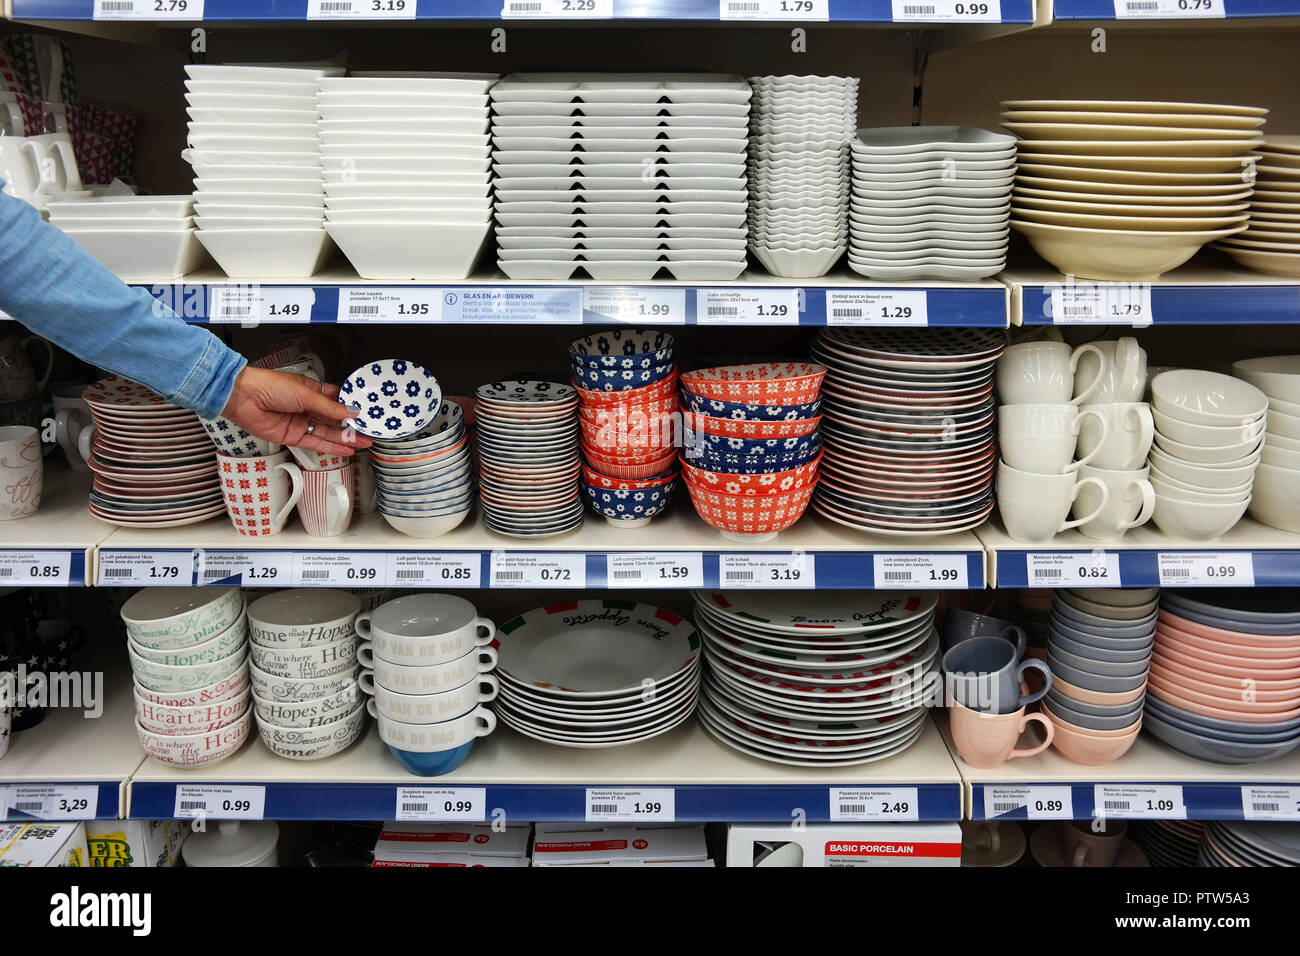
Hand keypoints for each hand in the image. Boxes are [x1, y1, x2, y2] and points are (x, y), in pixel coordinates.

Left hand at [220, 366, 370, 456]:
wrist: (242, 398)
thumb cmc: (269, 386)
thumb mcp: (305, 394)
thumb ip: (329, 408)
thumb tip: (351, 412)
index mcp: (311, 391)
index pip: (336, 400)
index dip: (351, 407)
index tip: (366, 413)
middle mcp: (307, 407)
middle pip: (334, 419)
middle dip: (351, 426)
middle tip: (369, 433)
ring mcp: (300, 423)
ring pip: (327, 433)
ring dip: (345, 439)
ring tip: (363, 443)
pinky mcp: (292, 436)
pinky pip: (315, 444)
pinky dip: (330, 447)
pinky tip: (344, 450)